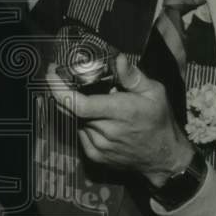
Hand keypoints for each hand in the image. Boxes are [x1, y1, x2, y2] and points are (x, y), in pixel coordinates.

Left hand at [45, 55, 193, 186]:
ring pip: (76, 121)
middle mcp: (107, 131)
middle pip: (73, 109)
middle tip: (72, 80)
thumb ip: (133, 76)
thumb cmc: (159, 121)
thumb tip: (117, 59)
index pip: (79, 104)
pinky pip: (80, 134)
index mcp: (120, 112)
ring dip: (80, 109)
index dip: (59, 89)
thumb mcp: (154, 92)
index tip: (52, 74)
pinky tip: (98, 119)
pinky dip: (83, 123)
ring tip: (98, 103)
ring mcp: (100, 146)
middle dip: (69, 93)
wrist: (163, 156)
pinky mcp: (96, 156)